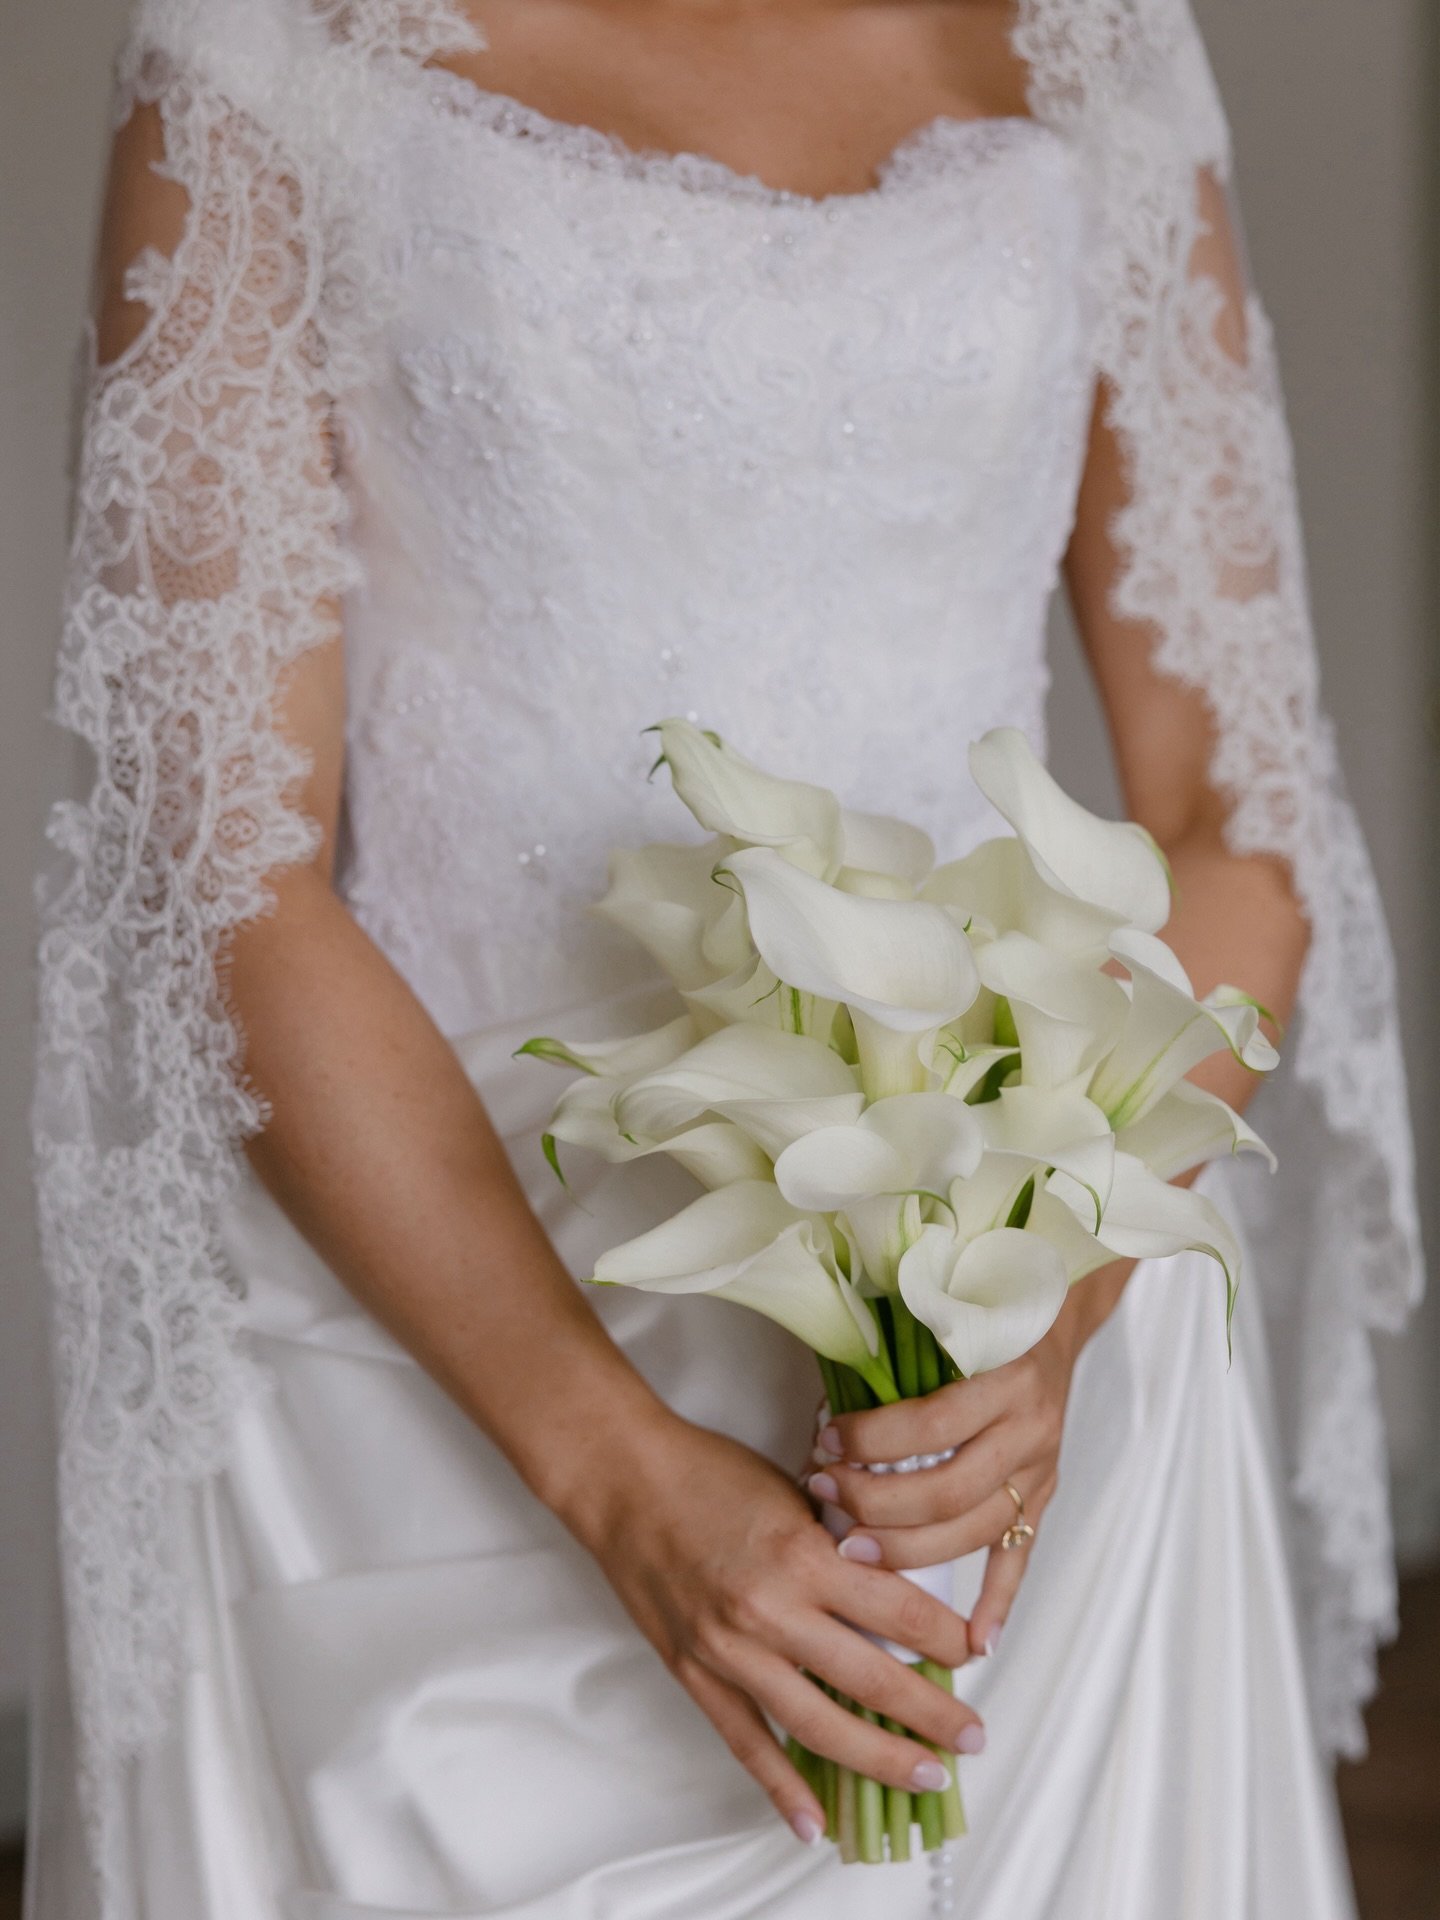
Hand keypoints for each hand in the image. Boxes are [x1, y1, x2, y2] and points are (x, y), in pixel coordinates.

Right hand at [562, 1407, 984, 1843]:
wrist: (625, 1480)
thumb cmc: (708, 1472)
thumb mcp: (794, 1493)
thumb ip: (840, 1544)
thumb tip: (893, 1593)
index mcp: (803, 1555)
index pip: (901, 1612)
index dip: (948, 1639)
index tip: (976, 1653)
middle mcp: (770, 1610)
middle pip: (874, 1678)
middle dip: (933, 1714)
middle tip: (973, 1737)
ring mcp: (730, 1650)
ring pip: (819, 1726)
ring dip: (879, 1758)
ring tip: (925, 1776)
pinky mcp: (696, 1673)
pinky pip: (747, 1743)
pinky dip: (783, 1788)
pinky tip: (817, 1822)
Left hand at [809, 1264, 1130, 1659]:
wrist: (1053, 1310)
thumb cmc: (981, 1310)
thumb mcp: (944, 1315)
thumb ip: (898, 1357)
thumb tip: (823, 1411)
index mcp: (1004, 1377)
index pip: (930, 1425)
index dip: (872, 1441)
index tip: (824, 1443)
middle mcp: (1029, 1427)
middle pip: (948, 1490)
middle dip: (876, 1503)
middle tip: (824, 1497)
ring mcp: (1042, 1468)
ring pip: (974, 1531)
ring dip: (909, 1550)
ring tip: (852, 1551)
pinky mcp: (1046, 1495)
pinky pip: (1022, 1558)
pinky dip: (998, 1604)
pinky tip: (973, 1642)